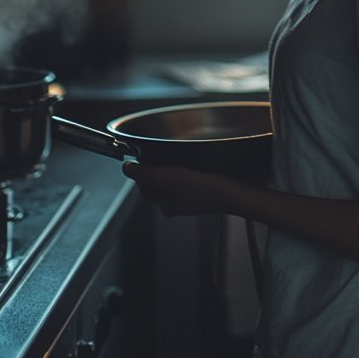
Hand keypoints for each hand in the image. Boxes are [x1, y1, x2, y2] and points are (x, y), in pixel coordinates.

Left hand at [122, 160, 236, 216]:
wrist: (232, 193)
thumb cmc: (201, 187)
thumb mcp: (166, 177)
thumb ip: (144, 173)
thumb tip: (126, 168)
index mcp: (164, 204)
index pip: (144, 185)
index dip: (141, 169)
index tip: (143, 155)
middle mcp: (176, 204)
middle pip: (158, 184)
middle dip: (157, 169)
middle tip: (162, 153)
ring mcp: (191, 199)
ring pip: (175, 182)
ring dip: (174, 169)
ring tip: (180, 156)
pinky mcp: (206, 193)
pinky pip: (191, 181)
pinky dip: (190, 172)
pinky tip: (198, 163)